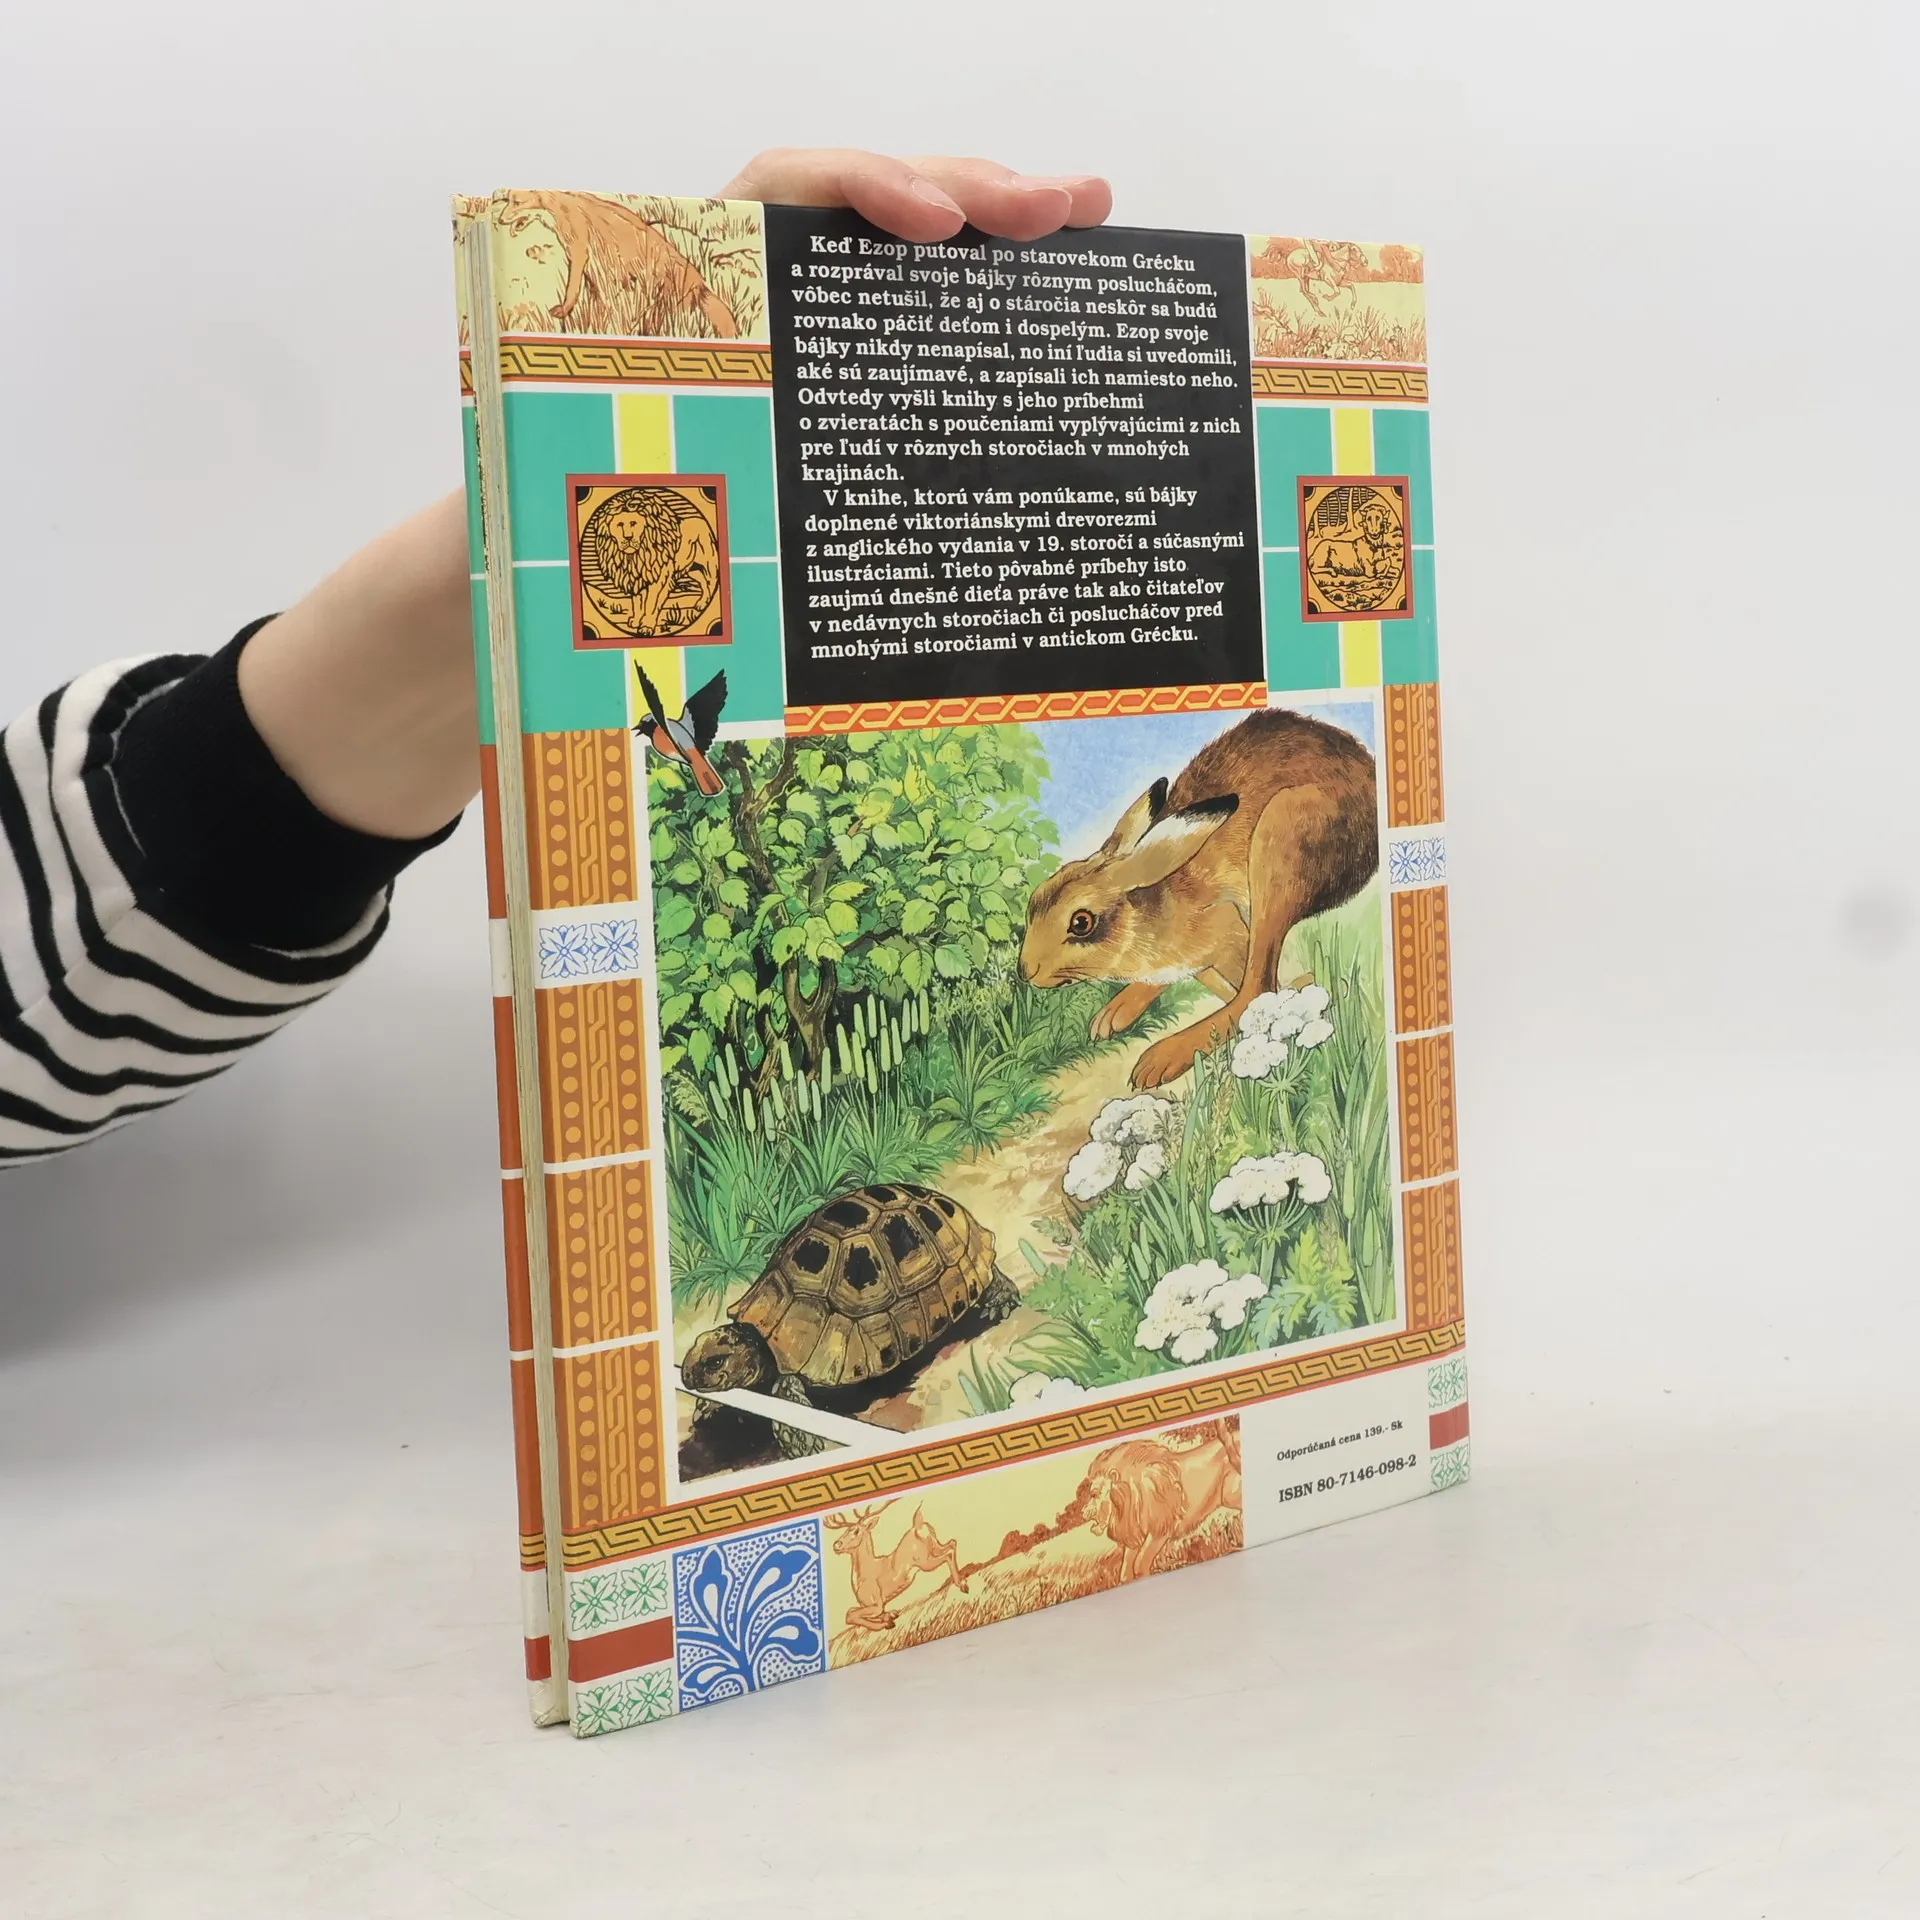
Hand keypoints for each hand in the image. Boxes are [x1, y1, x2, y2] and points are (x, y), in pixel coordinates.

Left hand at [237, 151, 1109, 841]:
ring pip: (889, 284)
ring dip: (989, 254)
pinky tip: (1035, 338)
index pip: (770, 194)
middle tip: (1067, 209)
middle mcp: (734, 317)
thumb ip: (553, 520)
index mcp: (667, 311)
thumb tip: (578, 549)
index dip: (857, 188)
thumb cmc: (516, 560)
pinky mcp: (808, 423)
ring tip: (1083, 239)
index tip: (934, 223)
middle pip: (857, 218)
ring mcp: (780, 366)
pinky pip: (894, 364)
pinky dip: (967, 342)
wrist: (512, 602)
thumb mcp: (524, 528)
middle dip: (966, 195)